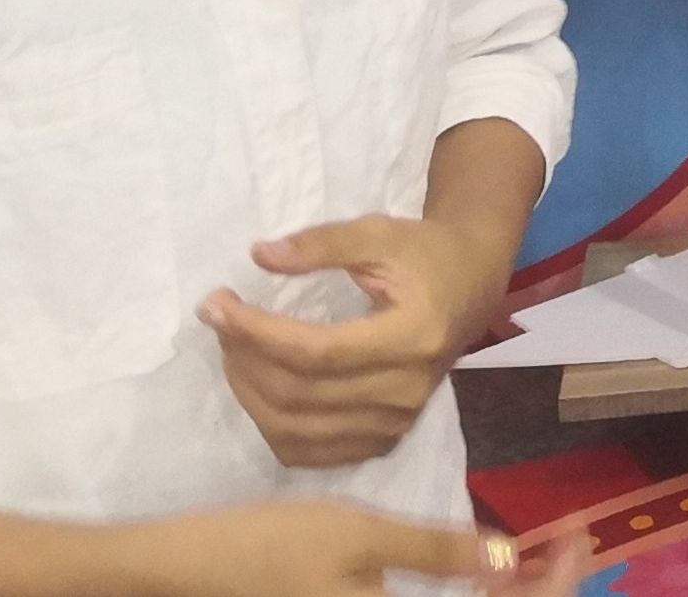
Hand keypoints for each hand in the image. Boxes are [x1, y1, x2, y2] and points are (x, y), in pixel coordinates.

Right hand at [117, 500, 589, 596]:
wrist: (182, 575)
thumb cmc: (266, 548)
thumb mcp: (359, 534)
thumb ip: (436, 549)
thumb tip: (508, 556)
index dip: (556, 582)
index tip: (579, 536)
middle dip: (538, 592)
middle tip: (568, 544)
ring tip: (530, 558)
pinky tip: (472, 575)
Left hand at [202, 215, 503, 469]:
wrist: (471, 288)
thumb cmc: (424, 254)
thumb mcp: (379, 233)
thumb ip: (323, 243)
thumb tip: (260, 256)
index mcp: (414, 335)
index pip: (318, 351)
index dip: (258, 332)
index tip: (216, 304)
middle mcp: (407, 390)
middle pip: (301, 393)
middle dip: (244, 357)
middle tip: (218, 320)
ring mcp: (397, 422)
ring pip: (296, 429)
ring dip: (248, 392)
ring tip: (232, 350)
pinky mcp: (384, 439)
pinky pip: (310, 453)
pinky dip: (272, 427)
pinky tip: (257, 389)